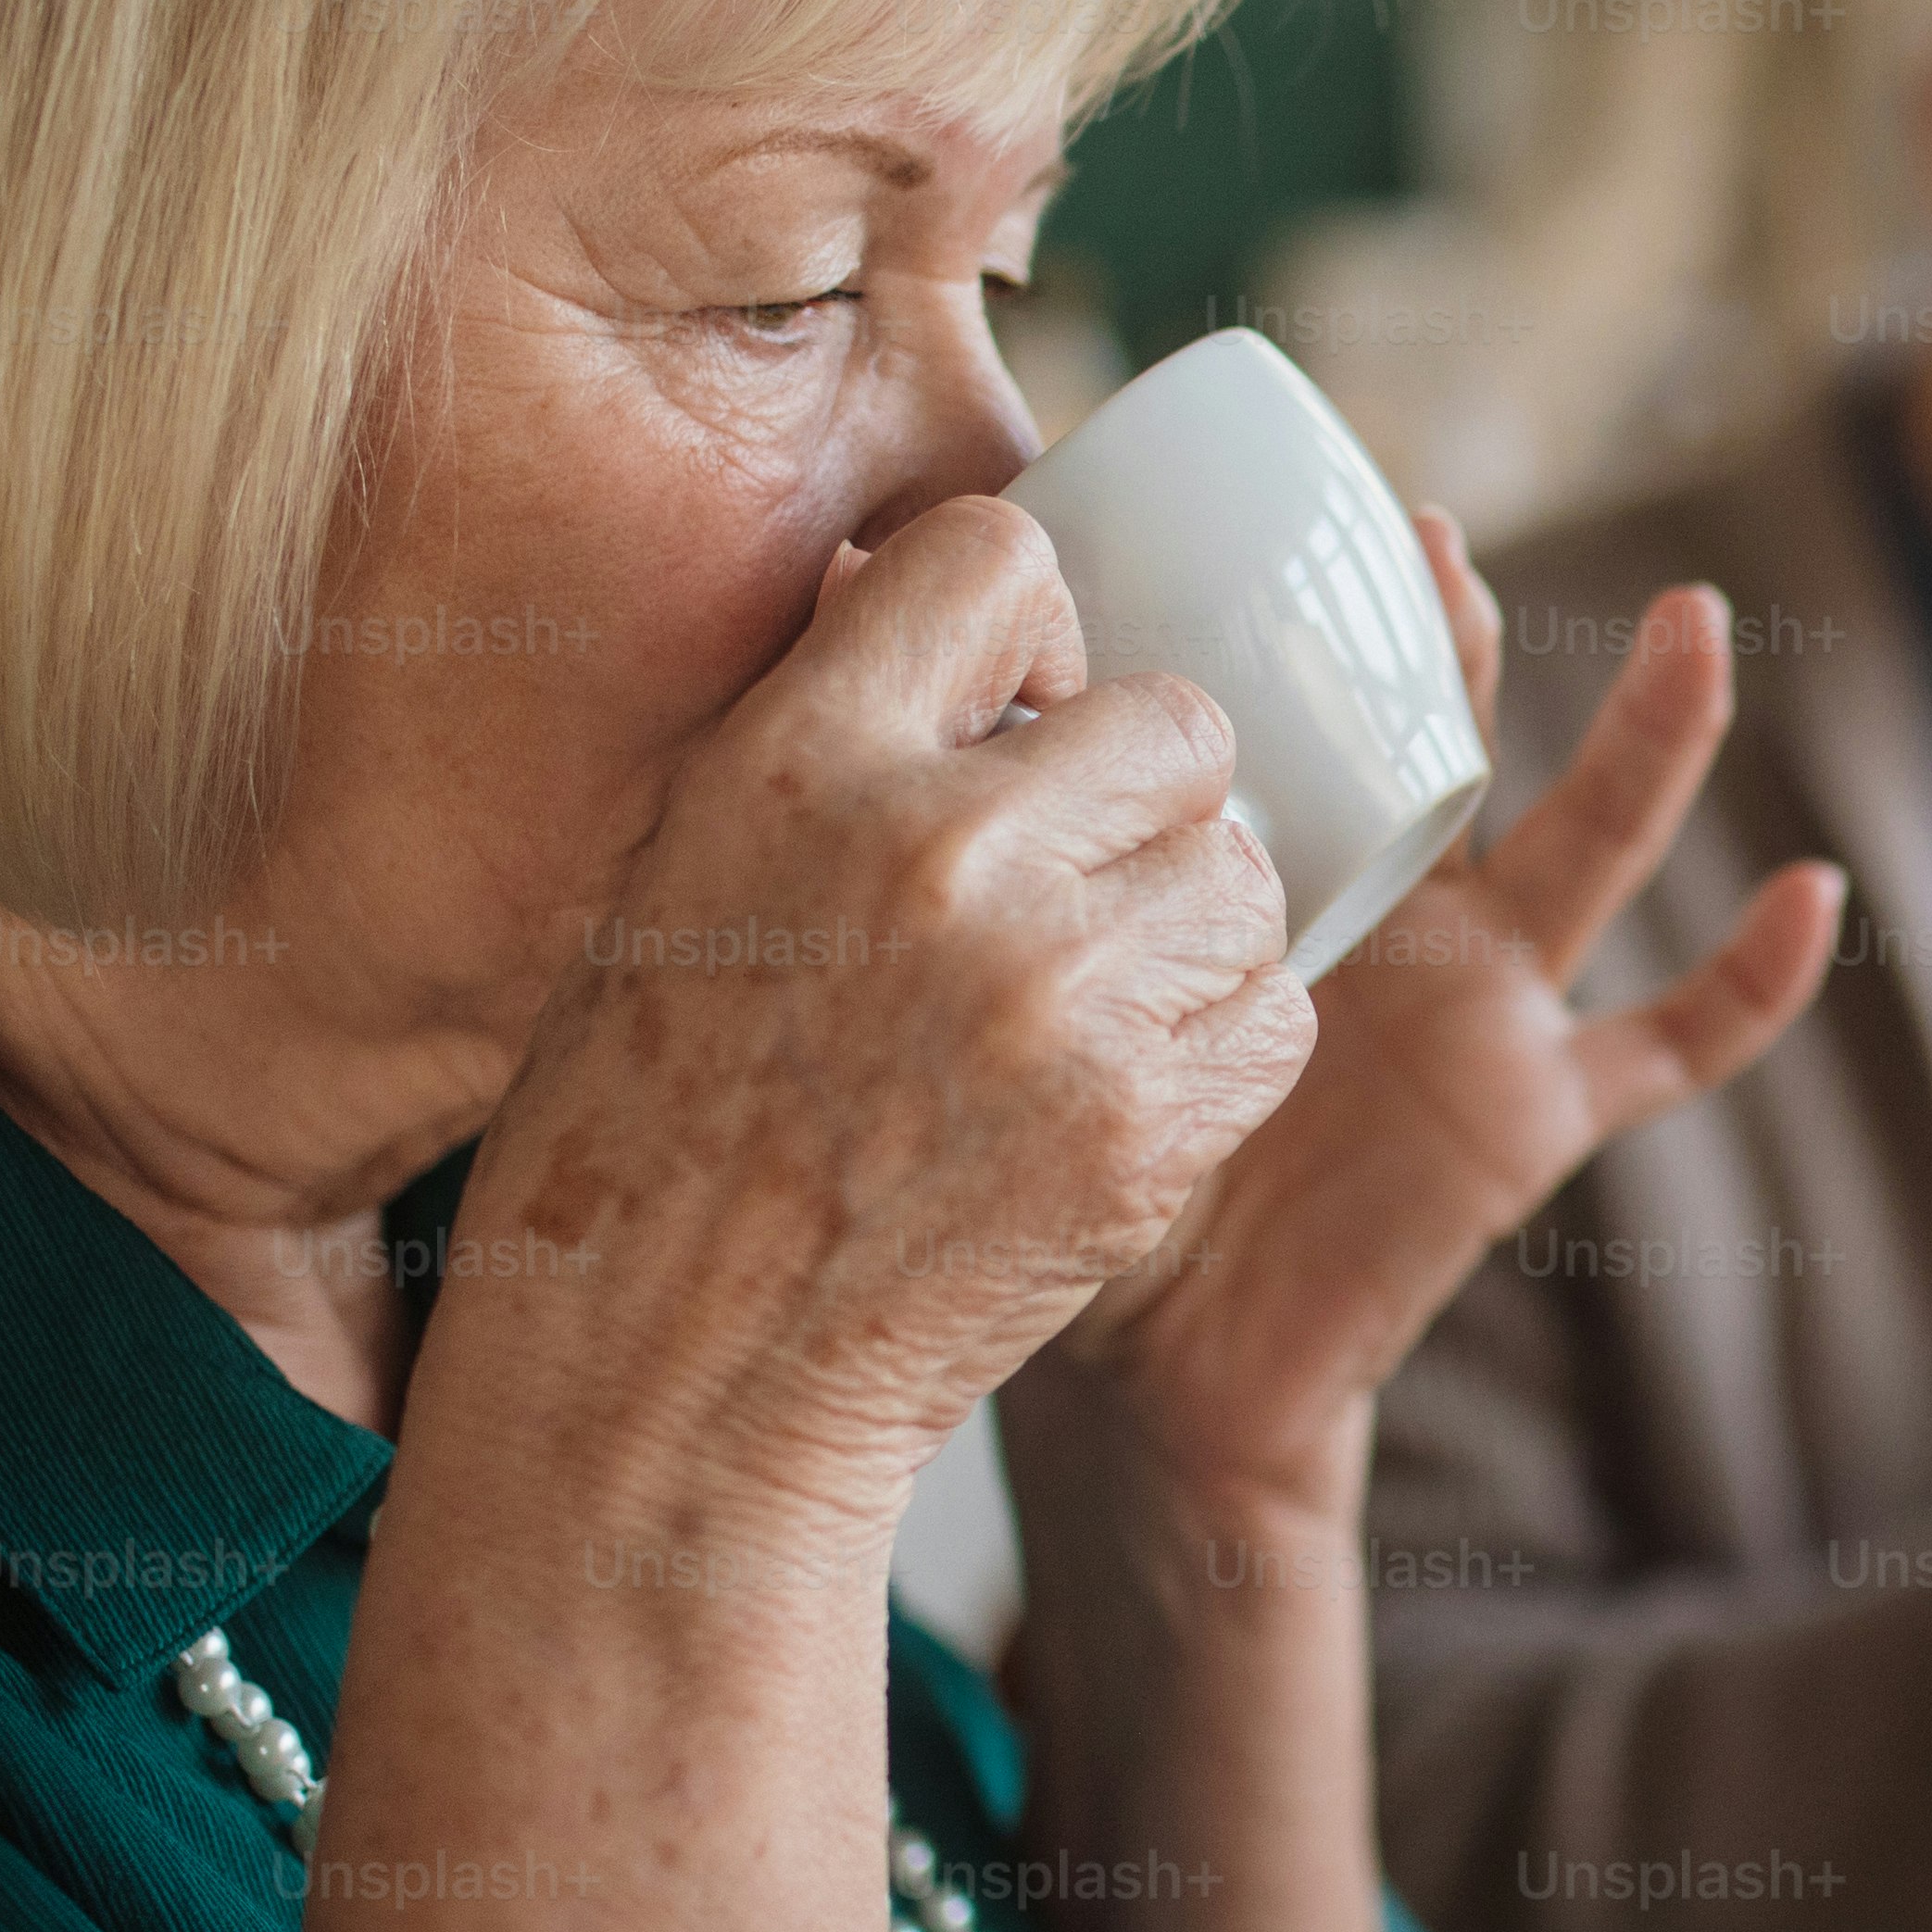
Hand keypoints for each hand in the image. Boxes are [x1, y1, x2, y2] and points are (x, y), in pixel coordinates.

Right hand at [439, 496, 1302, 1545]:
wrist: (671, 1373)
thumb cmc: (656, 1119)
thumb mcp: (682, 866)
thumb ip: (828, 728)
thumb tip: (937, 592)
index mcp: (801, 760)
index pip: (1000, 557)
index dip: (1034, 630)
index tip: (1016, 715)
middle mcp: (939, 851)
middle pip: (1176, 723)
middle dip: (1148, 797)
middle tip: (1076, 889)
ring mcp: (1056, 995)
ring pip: (1246, 877)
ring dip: (1193, 931)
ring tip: (1088, 1004)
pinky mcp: (1140, 1127)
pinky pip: (1274, 1018)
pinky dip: (1224, 1048)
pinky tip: (1123, 1087)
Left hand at [1008, 522, 1837, 1520]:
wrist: (1144, 1366)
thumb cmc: (1060, 1158)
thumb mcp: (998, 972)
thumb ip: (942, 802)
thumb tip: (830, 593)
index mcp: (1281, 861)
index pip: (1318, 700)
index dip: (1323, 608)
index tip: (1301, 510)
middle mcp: (1397, 905)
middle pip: (1454, 735)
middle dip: (1451, 634)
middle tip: (1422, 536)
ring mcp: (1484, 997)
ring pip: (1589, 843)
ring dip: (1657, 736)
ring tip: (1698, 631)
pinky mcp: (1535, 1104)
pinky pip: (1671, 1045)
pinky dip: (1751, 982)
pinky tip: (1815, 898)